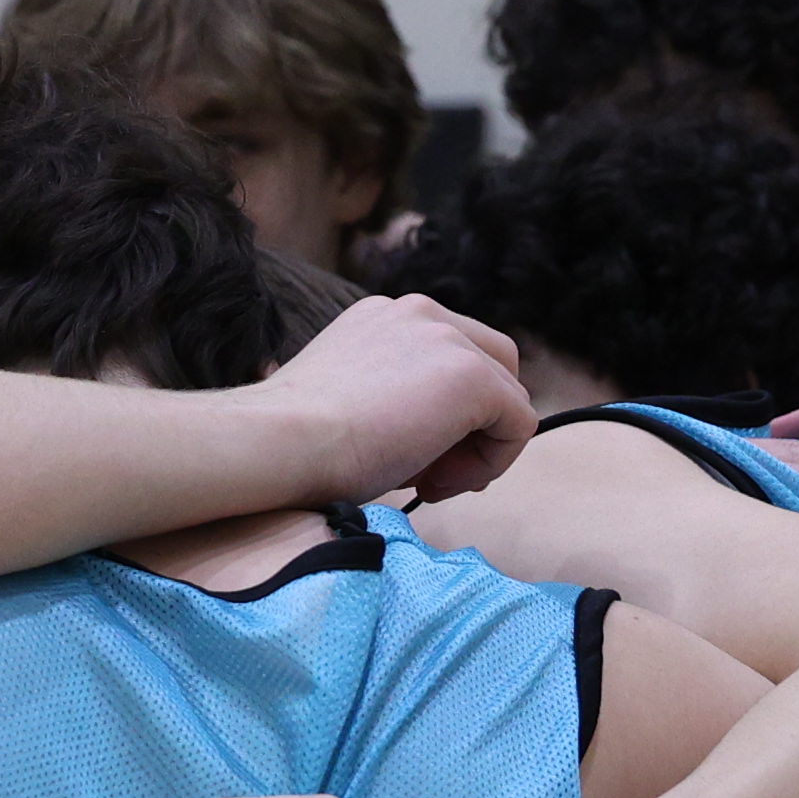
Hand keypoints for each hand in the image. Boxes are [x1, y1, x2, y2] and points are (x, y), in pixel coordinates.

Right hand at [260, 293, 533, 503]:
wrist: (280, 443)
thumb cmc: (295, 441)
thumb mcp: (349, 403)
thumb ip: (394, 402)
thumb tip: (433, 442)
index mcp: (386, 317)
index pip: (450, 356)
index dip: (446, 416)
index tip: (410, 458)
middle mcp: (420, 312)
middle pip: (493, 365)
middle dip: (474, 426)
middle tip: (431, 475)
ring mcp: (449, 338)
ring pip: (508, 396)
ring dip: (479, 449)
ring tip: (430, 483)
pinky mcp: (472, 376)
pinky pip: (518, 425)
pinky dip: (492, 463)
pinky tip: (437, 484)